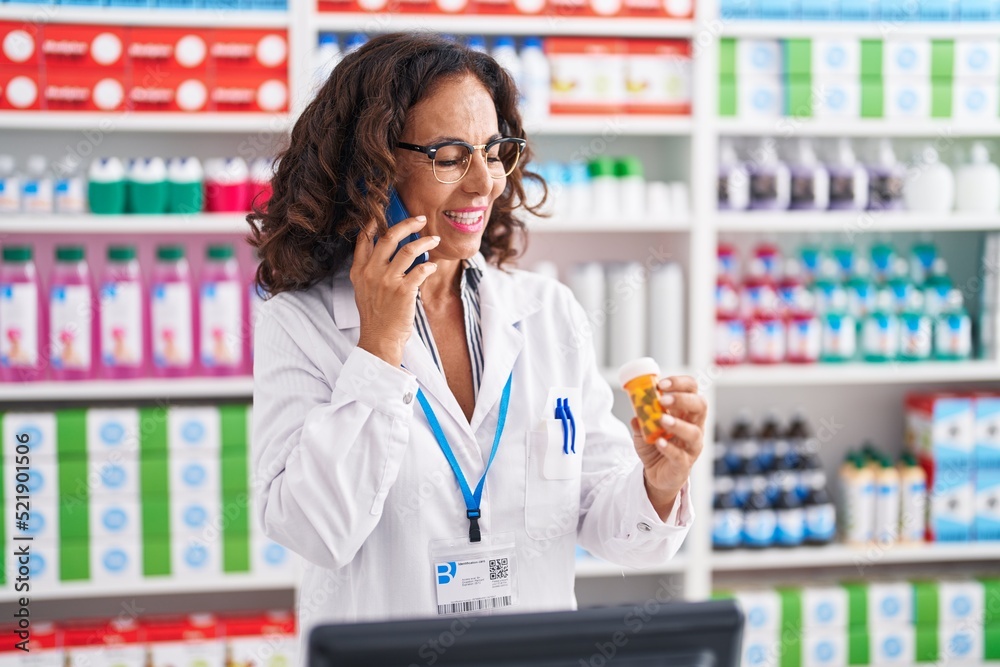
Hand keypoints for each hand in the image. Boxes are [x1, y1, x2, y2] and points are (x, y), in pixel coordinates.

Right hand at [351, 216, 439, 366]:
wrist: (379, 340)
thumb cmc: (375, 315)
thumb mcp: (363, 290)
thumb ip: (370, 270)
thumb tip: (386, 250)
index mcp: (359, 271)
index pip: (364, 239)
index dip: (374, 222)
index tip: (383, 212)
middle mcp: (371, 272)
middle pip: (389, 237)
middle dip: (407, 223)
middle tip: (420, 219)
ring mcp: (387, 281)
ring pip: (408, 250)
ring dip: (424, 242)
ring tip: (434, 239)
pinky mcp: (403, 291)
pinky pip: (420, 270)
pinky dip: (429, 266)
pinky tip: (432, 266)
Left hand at [630, 375, 705, 520]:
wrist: (657, 474)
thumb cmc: (656, 445)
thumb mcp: (644, 429)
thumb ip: (641, 420)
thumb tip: (635, 415)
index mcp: (686, 412)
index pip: (692, 390)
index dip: (680, 383)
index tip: (661, 384)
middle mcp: (694, 426)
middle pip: (700, 406)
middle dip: (683, 399)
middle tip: (664, 399)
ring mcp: (691, 446)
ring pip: (694, 432)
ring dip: (678, 424)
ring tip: (662, 420)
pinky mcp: (684, 464)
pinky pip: (680, 455)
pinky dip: (669, 448)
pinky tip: (659, 442)